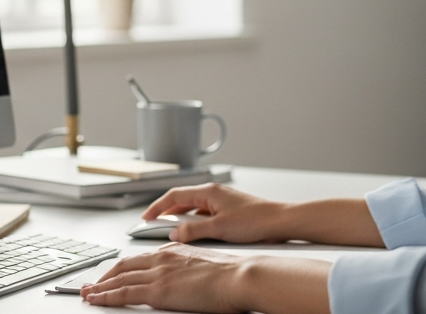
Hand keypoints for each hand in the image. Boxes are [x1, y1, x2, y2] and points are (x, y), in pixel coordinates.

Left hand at [81, 243, 248, 311]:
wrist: (241, 276)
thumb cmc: (232, 274)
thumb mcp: (205, 264)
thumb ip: (188, 268)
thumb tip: (184, 279)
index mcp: (174, 251)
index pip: (140, 258)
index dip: (122, 267)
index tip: (113, 273)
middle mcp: (162, 258)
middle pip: (124, 265)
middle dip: (105, 275)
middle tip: (92, 283)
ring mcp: (159, 274)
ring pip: (119, 278)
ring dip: (99, 287)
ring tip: (87, 293)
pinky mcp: (158, 291)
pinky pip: (124, 293)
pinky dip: (106, 296)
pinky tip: (96, 299)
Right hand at [142, 183, 289, 242]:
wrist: (279, 221)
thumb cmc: (255, 220)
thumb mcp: (218, 229)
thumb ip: (193, 231)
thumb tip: (175, 234)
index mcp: (208, 191)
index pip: (174, 195)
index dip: (157, 207)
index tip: (146, 217)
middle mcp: (214, 193)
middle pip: (182, 200)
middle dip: (166, 212)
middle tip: (153, 224)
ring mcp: (221, 200)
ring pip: (193, 208)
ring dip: (180, 218)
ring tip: (170, 230)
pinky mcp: (228, 210)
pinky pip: (204, 213)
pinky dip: (194, 222)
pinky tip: (193, 232)